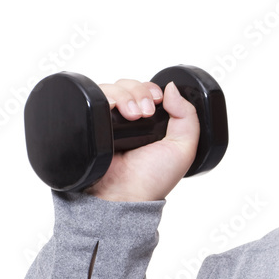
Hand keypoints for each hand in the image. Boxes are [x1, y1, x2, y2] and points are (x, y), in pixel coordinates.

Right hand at [83, 78, 199, 201]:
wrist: (124, 193)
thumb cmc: (152, 179)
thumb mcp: (184, 148)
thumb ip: (187, 116)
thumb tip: (172, 88)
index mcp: (150, 124)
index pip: (148, 91)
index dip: (152, 90)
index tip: (157, 102)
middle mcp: (128, 120)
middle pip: (129, 85)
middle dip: (139, 93)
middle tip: (144, 113)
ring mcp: (108, 121)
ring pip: (112, 88)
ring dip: (125, 96)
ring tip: (132, 116)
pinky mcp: (91, 123)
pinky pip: (94, 98)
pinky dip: (105, 97)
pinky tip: (114, 110)